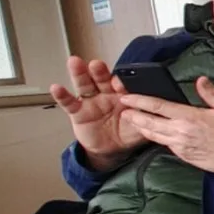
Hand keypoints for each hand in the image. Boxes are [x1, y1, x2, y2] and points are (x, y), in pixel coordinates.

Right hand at [47, 55, 146, 169]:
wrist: (111, 150)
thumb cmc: (127, 134)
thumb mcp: (140, 128)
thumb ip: (146, 119)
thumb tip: (157, 115)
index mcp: (123, 96)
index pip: (121, 85)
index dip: (120, 83)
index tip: (119, 82)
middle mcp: (106, 95)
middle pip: (101, 79)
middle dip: (99, 71)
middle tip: (97, 64)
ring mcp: (91, 102)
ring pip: (84, 85)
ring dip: (79, 74)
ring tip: (75, 63)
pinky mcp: (78, 112)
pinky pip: (69, 102)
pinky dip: (62, 95)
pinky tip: (56, 87)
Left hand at [119, 78, 213, 180]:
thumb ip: (210, 93)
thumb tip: (199, 81)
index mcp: (190, 117)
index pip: (158, 106)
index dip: (139, 101)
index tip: (127, 97)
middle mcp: (181, 132)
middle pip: (150, 123)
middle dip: (134, 115)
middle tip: (123, 109)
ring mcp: (182, 147)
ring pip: (154, 136)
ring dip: (142, 128)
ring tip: (132, 121)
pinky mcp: (186, 157)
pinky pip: (166, 145)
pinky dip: (157, 138)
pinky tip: (154, 134)